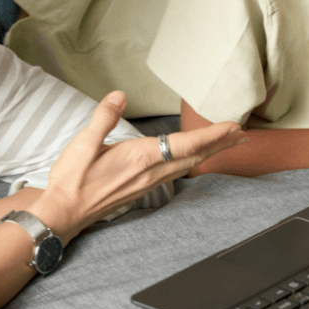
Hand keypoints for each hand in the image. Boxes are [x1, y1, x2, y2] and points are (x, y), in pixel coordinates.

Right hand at [29, 91, 246, 239]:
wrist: (65, 212)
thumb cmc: (73, 180)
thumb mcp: (83, 143)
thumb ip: (104, 117)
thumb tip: (119, 95)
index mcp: (141, 158)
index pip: (185, 144)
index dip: (212, 134)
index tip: (233, 126)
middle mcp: (151, 172)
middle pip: (195, 156)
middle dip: (220, 144)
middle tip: (243, 133)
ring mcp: (149, 182)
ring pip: (188, 165)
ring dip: (211, 152)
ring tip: (227, 143)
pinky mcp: (144, 186)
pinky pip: (178, 172)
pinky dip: (194, 161)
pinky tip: (194, 158)